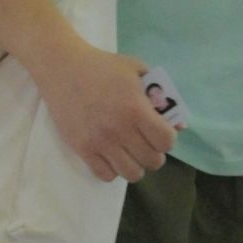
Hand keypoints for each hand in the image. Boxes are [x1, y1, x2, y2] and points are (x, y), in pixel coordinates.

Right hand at [31, 35, 176, 182]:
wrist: (63, 68)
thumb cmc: (103, 67)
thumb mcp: (137, 71)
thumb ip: (161, 95)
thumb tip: (180, 125)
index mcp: (136, 108)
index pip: (166, 141)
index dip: (168, 138)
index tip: (161, 132)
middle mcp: (119, 129)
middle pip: (152, 161)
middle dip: (155, 153)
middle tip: (146, 143)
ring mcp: (100, 142)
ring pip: (131, 174)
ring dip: (136, 165)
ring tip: (130, 152)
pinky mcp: (82, 148)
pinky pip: (106, 175)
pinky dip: (113, 169)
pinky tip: (111, 155)